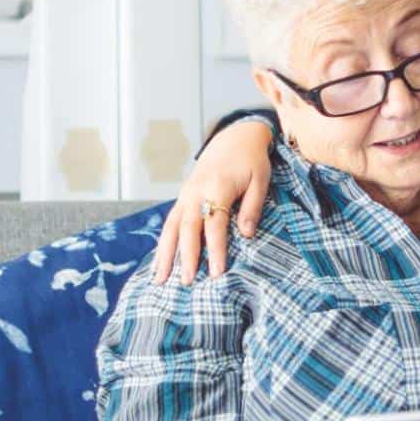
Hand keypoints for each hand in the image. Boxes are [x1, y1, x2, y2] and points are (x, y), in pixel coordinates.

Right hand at [152, 119, 274, 284]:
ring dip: (165, 254)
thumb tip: (247, 235)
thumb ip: (253, 207)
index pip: (215, 223)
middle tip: (186, 282)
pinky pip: (169, 223)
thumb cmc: (251, 161)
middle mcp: (196, 191)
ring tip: (160, 280)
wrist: (233, 137)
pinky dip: (162, 244)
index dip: (215, 248)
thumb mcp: (260, 179)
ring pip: (171, 227)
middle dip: (186, 256)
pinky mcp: (182, 197)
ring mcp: (186, 194)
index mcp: (218, 186)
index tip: (216, 272)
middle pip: (188, 228)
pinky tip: (158, 264)